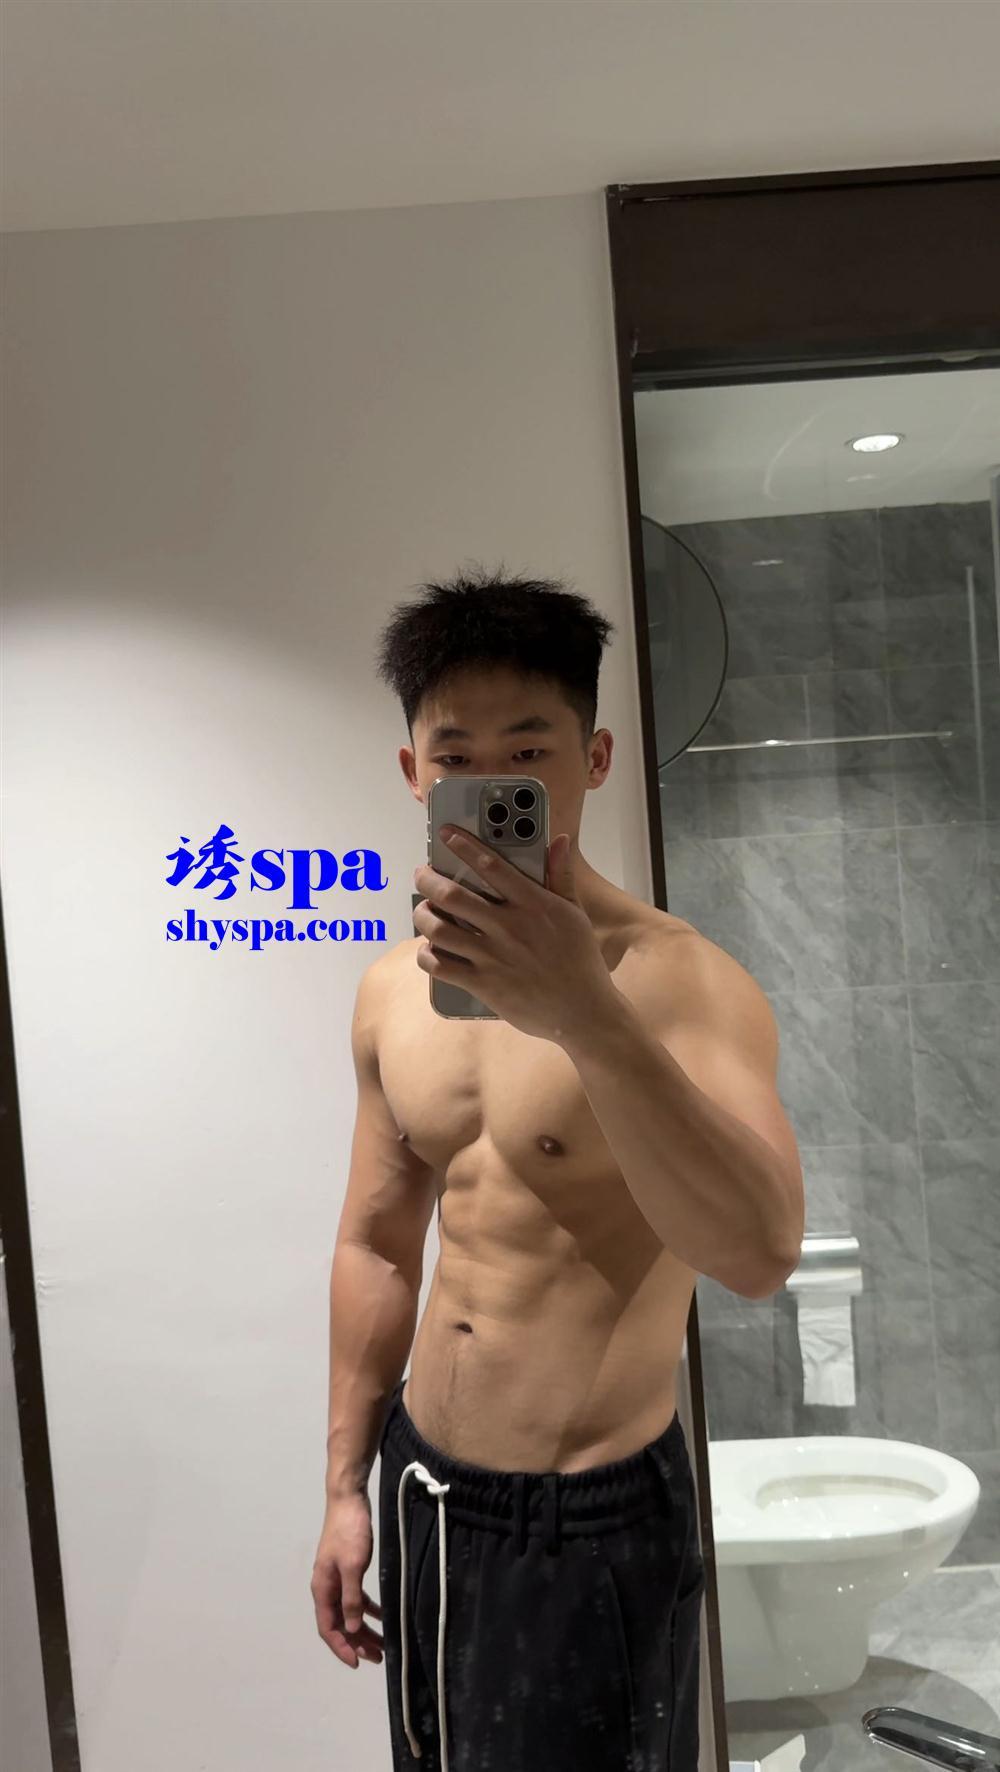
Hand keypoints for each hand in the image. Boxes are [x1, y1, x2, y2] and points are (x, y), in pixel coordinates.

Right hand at [311, 1495, 383, 1669]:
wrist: (348, 1499)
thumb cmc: (349, 1532)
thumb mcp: (353, 1567)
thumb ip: (351, 1598)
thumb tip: (350, 1628)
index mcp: (322, 1589)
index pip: (328, 1628)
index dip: (341, 1648)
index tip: (358, 1663)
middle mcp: (326, 1587)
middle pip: (340, 1624)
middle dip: (357, 1643)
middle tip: (378, 1657)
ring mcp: (336, 1578)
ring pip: (349, 1612)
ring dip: (363, 1629)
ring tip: (382, 1644)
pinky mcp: (347, 1569)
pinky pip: (356, 1597)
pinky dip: (367, 1608)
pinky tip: (382, 1615)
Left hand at [413, 826, 617, 1043]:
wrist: (583, 1011)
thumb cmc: (581, 961)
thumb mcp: (575, 914)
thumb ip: (561, 877)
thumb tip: (560, 841)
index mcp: (533, 905)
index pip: (491, 865)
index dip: (463, 846)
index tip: (446, 834)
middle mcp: (509, 927)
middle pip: (453, 895)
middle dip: (428, 880)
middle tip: (422, 874)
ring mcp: (493, 957)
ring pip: (440, 929)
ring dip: (423, 916)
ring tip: (423, 911)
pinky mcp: (484, 984)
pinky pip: (441, 966)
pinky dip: (427, 955)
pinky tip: (428, 950)